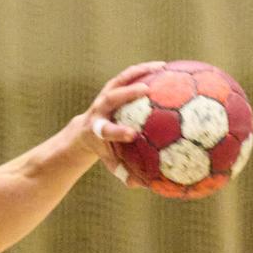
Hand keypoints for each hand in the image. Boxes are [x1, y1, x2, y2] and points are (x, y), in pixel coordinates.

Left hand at [66, 61, 162, 182]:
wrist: (87, 130)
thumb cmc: (104, 148)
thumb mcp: (111, 161)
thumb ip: (124, 172)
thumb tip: (141, 185)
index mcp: (98, 130)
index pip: (107, 130)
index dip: (118, 132)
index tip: (133, 134)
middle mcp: (99, 110)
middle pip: (111, 98)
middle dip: (126, 94)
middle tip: (146, 90)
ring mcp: (105, 95)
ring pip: (120, 80)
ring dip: (139, 73)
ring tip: (162, 68)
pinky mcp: (112, 86)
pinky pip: (129, 74)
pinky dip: (145, 70)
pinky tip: (165, 67)